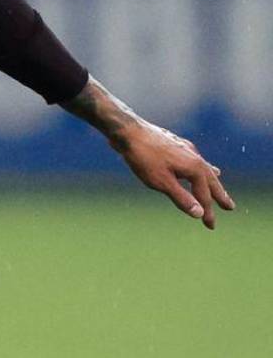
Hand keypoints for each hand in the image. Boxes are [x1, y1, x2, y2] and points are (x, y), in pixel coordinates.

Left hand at [114, 120, 234, 228]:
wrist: (128, 132)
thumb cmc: (143, 157)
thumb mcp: (161, 182)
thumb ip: (181, 197)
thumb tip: (199, 213)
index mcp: (194, 168)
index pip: (204, 196)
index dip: (207, 212)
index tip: (210, 226)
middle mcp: (195, 157)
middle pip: (210, 180)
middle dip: (219, 195)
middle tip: (230, 207)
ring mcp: (186, 149)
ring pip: (203, 168)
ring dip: (211, 180)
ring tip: (219, 187)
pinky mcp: (176, 145)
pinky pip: (193, 160)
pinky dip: (199, 168)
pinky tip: (194, 166)